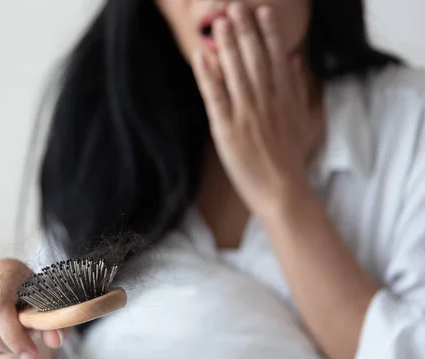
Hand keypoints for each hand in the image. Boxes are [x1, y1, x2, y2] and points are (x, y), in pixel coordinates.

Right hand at [0, 258, 69, 358]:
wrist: (18, 293)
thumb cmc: (37, 298)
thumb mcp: (53, 308)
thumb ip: (57, 322)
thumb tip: (54, 339)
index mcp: (4, 269)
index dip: (13, 335)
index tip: (31, 356)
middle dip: (8, 345)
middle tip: (26, 345)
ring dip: (0, 349)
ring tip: (14, 335)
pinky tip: (0, 337)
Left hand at [191, 3, 316, 218]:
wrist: (282, 191)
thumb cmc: (293, 159)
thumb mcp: (306, 121)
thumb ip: (300, 89)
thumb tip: (297, 61)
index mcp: (285, 98)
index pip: (277, 59)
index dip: (269, 33)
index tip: (263, 12)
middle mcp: (267, 101)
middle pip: (255, 60)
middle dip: (244, 31)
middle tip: (236, 7)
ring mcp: (246, 114)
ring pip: (235, 73)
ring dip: (226, 45)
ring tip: (219, 22)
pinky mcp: (227, 129)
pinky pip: (216, 97)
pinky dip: (207, 76)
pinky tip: (200, 57)